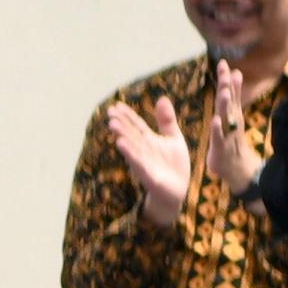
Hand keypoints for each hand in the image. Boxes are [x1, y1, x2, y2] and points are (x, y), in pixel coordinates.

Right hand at [105, 94, 192, 230]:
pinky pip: (139, 164)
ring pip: (132, 148)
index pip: (136, 125)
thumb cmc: (173, 164)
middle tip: (110, 112)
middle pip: (131, 134)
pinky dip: (131, 155)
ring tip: (113, 125)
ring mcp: (144, 162)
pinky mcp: (149, 176)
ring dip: (122, 137)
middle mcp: (143, 150)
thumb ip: (166, 120)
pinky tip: (122, 146)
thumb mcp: (173, 138)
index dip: (127, 115)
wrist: (177, 189)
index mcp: (149, 140)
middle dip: (121, 123)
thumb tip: (162, 98)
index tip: (116, 104)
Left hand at [208, 59, 262, 201]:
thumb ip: (232, 95)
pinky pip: (219, 136)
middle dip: (226, 85)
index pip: (229, 92)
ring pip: (226, 116)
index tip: (222, 62)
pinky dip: (218, 128)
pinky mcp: (221, 147)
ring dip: (224, 104)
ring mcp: (227, 133)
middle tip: (225, 70)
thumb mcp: (231, 115)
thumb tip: (236, 72)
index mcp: (231, 113)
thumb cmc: (230, 138)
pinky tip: (216, 119)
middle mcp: (231, 121)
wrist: (237, 167)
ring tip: (222, 90)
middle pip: (229, 101)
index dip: (226, 78)